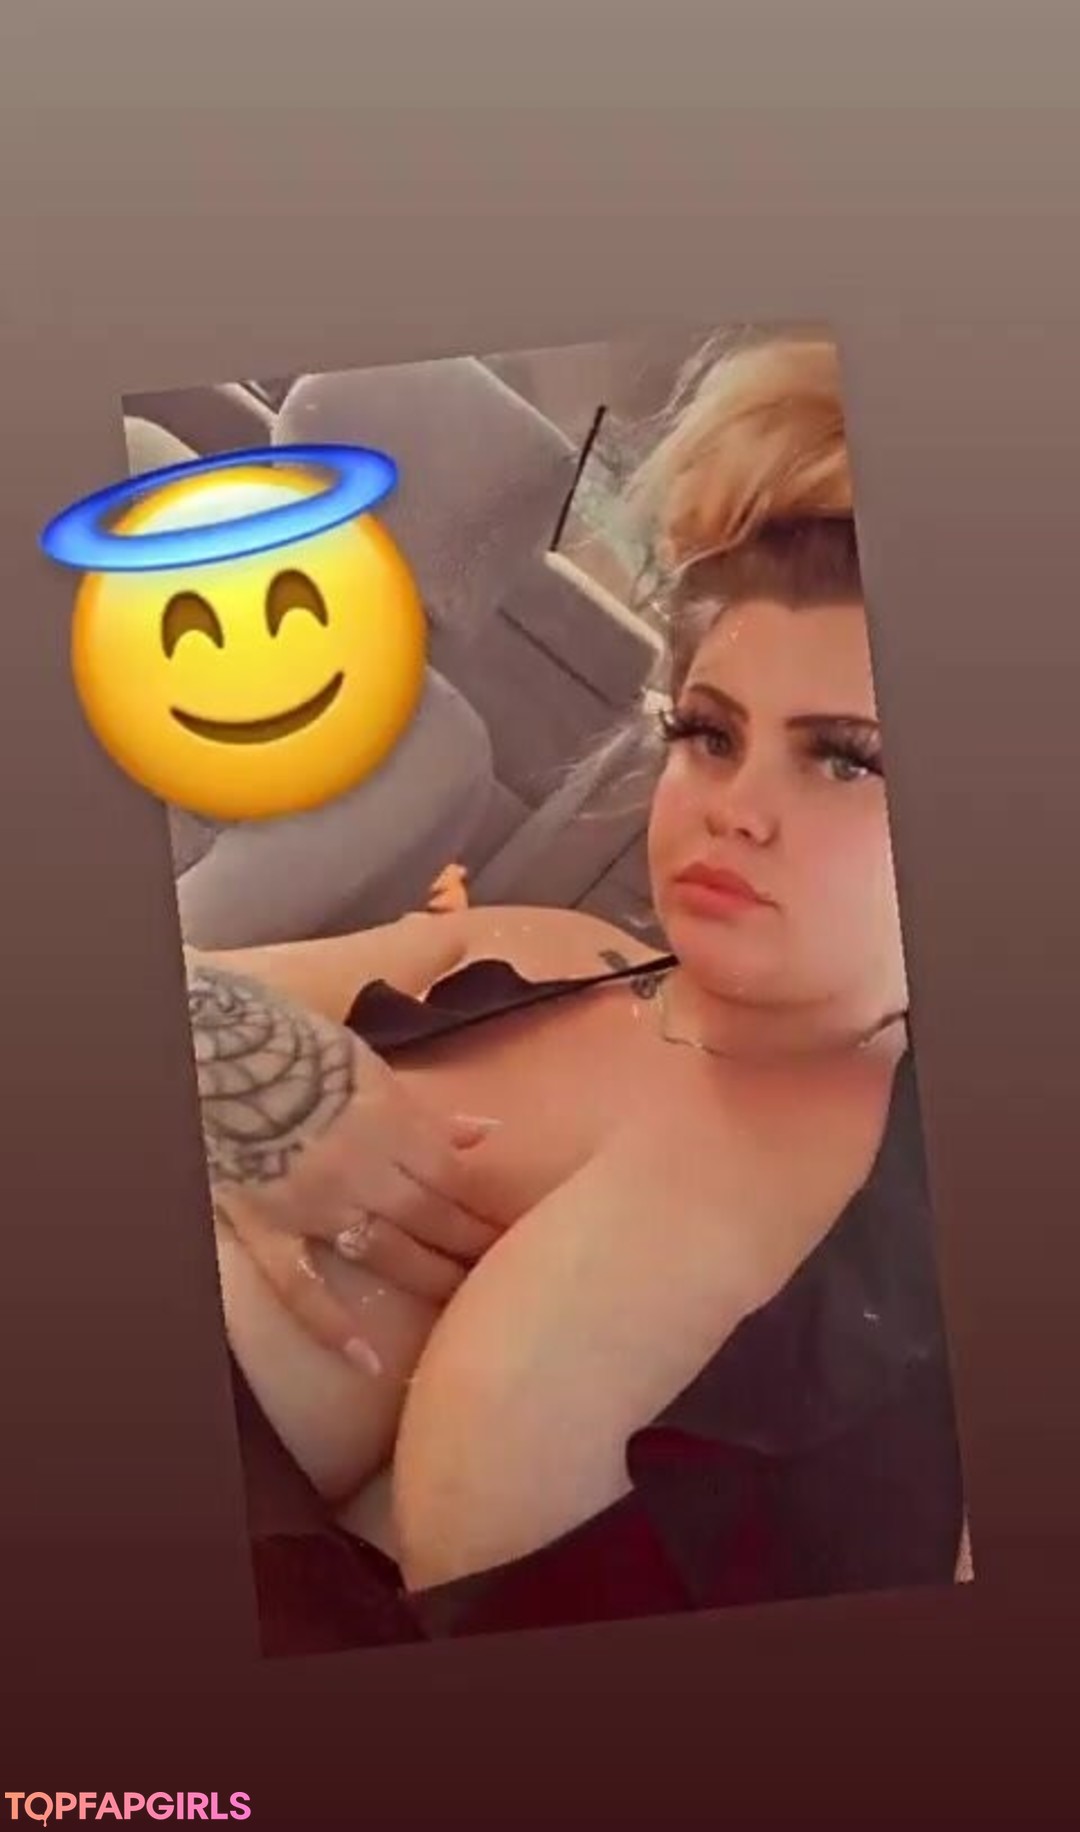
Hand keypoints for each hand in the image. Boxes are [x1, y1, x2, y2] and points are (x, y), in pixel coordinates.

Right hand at [190, 957, 502, 1316]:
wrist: (212, 1048)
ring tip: (463, 1302)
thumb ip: (426, 1110)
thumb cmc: (291, 1045)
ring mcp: (314, 1203)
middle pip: (433, 1218)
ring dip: (430, 1278)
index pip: (457, 1179)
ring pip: (387, 1253)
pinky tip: (365, 1358)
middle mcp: (363, 1170)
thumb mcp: (368, 1065)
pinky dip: (332, 1323)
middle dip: (474, 1247)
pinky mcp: (266, 1226)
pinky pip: (300, 1284)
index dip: (489, 1209)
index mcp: (392, 1123)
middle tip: (508, 1275)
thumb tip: (483, 1136)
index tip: (518, 1231)